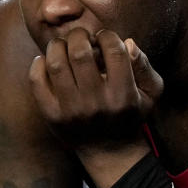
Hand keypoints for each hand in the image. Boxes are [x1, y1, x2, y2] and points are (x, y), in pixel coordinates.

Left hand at [28, 27, 162, 187]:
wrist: (109, 152)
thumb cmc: (130, 114)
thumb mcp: (150, 92)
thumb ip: (143, 65)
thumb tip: (127, 42)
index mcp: (123, 95)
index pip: (113, 49)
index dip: (106, 36)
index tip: (103, 39)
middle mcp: (96, 103)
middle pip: (80, 52)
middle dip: (79, 35)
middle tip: (81, 38)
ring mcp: (71, 111)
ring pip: (56, 63)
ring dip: (58, 45)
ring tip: (64, 46)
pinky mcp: (52, 116)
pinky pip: (37, 81)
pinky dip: (38, 64)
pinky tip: (47, 61)